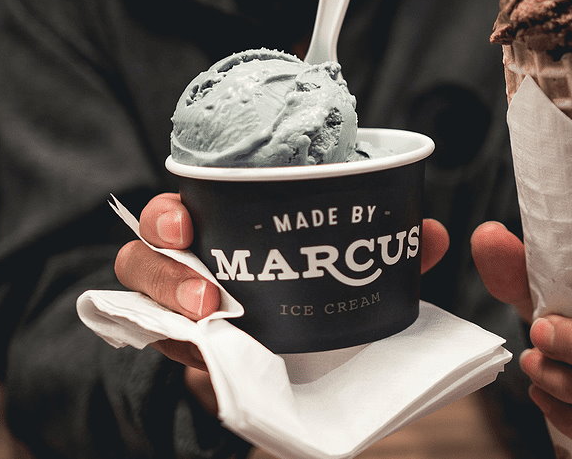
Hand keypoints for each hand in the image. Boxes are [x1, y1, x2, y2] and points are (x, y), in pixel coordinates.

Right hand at [115, 193, 449, 412]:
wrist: (289, 357)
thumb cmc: (310, 291)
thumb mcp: (342, 264)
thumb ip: (383, 250)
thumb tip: (431, 233)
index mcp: (220, 227)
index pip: (175, 209)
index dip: (167, 213)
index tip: (186, 223)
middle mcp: (188, 264)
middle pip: (143, 253)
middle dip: (162, 268)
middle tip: (206, 296)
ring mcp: (178, 310)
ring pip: (139, 300)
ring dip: (165, 310)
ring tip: (204, 326)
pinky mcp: (183, 351)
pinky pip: (159, 348)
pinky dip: (174, 352)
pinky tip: (201, 362)